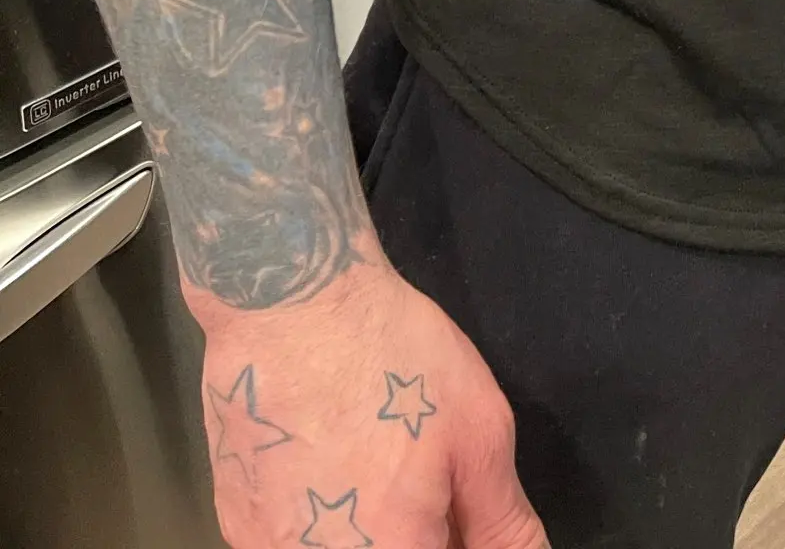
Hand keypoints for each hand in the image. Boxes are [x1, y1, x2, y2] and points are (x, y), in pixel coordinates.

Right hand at [195, 259, 548, 547]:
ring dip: (365, 527)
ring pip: (338, 548)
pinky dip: (319, 515)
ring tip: (370, 459)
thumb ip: (503, 522)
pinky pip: (294, 537)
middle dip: (415, 531)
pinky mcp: (236, 522)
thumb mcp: (478, 433)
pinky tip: (324, 457)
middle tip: (418, 475)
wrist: (291, 304)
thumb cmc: (392, 360)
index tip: (457, 512)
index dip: (454, 538)